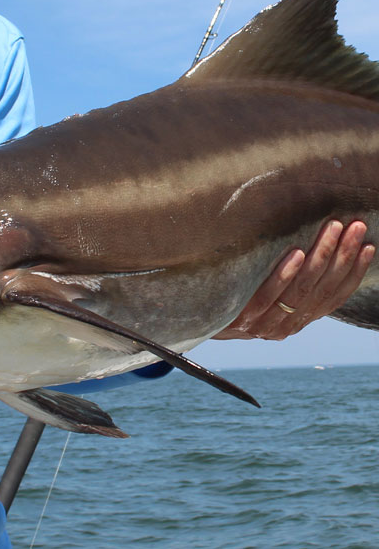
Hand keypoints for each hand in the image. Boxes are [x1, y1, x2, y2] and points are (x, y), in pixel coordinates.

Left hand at [214, 220, 373, 340]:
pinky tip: (296, 252)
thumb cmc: (233, 302)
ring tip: (331, 229)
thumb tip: (316, 246)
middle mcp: (285, 327)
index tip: (368, 245)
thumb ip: (290, 284)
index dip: (353, 272)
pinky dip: (284, 274)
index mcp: (297, 322)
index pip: (333, 297)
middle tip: (353, 226)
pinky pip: (268, 295)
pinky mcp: (240, 319)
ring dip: (320, 257)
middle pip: (322, 289)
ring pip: (301, 290)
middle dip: (342, 255)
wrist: (192, 324)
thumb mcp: (265, 297)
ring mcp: (263, 325)